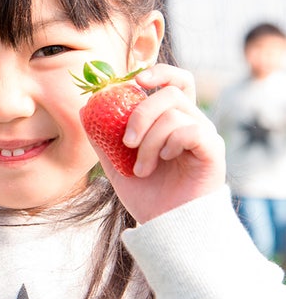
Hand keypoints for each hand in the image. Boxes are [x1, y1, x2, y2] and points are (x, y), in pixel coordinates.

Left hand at [95, 64, 225, 222]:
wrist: (165, 226)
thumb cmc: (145, 195)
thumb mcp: (114, 163)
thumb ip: (102, 136)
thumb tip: (85, 108)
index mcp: (172, 119)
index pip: (175, 81)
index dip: (159, 72)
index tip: (136, 80)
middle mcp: (192, 122)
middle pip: (171, 92)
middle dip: (141, 114)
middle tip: (126, 142)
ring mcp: (204, 135)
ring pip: (174, 114)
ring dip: (149, 141)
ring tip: (141, 169)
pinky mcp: (213, 150)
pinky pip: (191, 130)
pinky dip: (170, 143)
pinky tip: (163, 161)